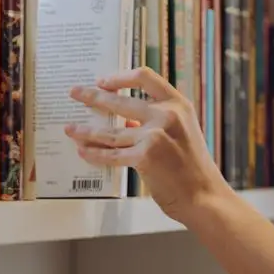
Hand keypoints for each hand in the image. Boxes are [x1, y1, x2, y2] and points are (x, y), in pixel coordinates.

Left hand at [65, 68, 227, 222]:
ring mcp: (154, 135)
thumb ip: (156, 122)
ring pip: (110, 132)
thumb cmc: (192, 168)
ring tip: (70, 129)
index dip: (120, 77)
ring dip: (86, 131)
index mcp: (178, 104)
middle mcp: (166, 115)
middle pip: (119, 101)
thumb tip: (125, 120)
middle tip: (75, 92)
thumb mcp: (181, 133)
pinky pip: (111, 155)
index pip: (145, 77)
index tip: (102, 81)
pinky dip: (94, 155)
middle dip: (92, 96)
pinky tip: (83, 152)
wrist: (204, 196)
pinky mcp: (144, 157)